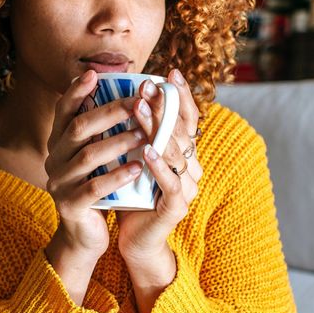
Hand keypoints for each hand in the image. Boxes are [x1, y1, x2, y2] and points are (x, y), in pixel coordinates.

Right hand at [44, 70, 148, 301]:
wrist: (85, 234)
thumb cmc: (97, 186)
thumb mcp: (96, 156)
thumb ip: (103, 131)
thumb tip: (129, 94)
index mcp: (59, 143)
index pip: (63, 111)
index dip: (77, 91)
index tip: (94, 74)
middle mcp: (54, 159)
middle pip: (78, 129)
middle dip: (109, 113)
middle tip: (137, 102)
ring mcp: (59, 182)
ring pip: (88, 157)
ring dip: (118, 142)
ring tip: (144, 134)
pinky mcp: (70, 206)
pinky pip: (93, 188)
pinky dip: (117, 176)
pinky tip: (138, 169)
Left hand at [116, 69, 203, 312]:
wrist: (134, 240)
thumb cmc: (131, 195)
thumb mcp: (133, 159)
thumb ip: (136, 133)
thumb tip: (122, 96)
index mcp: (184, 154)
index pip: (188, 119)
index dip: (182, 96)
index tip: (170, 72)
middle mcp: (191, 167)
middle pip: (181, 131)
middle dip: (164, 105)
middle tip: (147, 85)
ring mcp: (187, 187)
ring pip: (176, 152)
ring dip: (157, 129)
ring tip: (141, 109)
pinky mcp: (176, 207)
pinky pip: (170, 182)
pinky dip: (159, 165)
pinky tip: (146, 151)